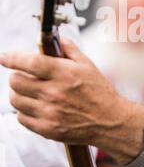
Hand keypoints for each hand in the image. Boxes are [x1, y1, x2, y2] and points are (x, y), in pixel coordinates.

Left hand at [0, 37, 126, 147]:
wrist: (110, 121)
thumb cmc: (100, 92)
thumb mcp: (87, 64)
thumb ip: (68, 48)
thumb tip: (54, 38)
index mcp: (64, 73)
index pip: (30, 62)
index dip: (12, 58)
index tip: (4, 57)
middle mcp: (54, 93)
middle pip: (16, 81)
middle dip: (17, 75)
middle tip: (26, 76)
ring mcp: (49, 112)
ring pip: (15, 99)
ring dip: (19, 93)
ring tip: (31, 92)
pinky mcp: (47, 129)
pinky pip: (21, 118)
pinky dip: (24, 110)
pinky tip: (36, 106)